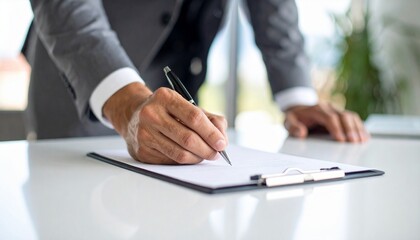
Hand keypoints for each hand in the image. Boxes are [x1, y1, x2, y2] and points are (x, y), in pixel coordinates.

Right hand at [104, 83, 227, 163]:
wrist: (134, 116)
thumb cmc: (167, 111)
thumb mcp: (187, 105)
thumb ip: (210, 119)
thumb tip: (221, 139)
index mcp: (165, 97)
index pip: (194, 117)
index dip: (211, 133)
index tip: (221, 143)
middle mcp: (151, 114)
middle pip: (188, 138)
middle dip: (207, 149)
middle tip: (216, 153)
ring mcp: (144, 133)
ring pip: (180, 154)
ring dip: (198, 158)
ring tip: (205, 155)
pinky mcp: (142, 151)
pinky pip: (171, 161)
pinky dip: (185, 161)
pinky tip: (189, 156)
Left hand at [284, 103, 368, 142]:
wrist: (299, 109)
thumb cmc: (295, 117)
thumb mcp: (288, 121)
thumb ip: (293, 127)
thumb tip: (301, 133)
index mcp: (316, 109)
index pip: (329, 117)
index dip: (336, 128)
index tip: (341, 140)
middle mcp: (328, 108)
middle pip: (343, 116)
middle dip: (350, 129)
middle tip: (354, 142)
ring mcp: (336, 110)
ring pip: (350, 116)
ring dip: (357, 128)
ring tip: (362, 140)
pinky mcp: (341, 114)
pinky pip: (353, 118)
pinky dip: (360, 127)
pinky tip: (364, 136)